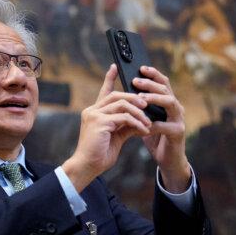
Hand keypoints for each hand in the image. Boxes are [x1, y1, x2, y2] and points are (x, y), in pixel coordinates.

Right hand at [62, 65, 151, 191]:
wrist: (87, 167)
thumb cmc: (100, 154)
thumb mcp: (117, 136)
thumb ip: (126, 125)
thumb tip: (141, 119)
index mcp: (94, 112)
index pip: (104, 91)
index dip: (109, 78)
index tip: (114, 67)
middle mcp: (92, 111)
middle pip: (116, 95)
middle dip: (134, 98)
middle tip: (147, 104)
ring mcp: (94, 115)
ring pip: (121, 104)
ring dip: (138, 111)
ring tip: (148, 121)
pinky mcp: (99, 123)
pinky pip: (123, 117)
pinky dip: (136, 122)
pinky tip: (143, 129)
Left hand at [132, 65, 189, 191]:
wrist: (168, 160)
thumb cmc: (155, 138)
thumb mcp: (145, 120)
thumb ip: (139, 108)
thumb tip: (123, 94)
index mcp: (168, 102)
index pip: (163, 83)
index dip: (153, 74)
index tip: (140, 67)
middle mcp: (176, 108)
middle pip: (166, 89)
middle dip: (150, 83)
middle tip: (135, 81)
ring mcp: (179, 119)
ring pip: (170, 102)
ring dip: (155, 98)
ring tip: (140, 97)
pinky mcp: (178, 133)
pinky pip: (166, 126)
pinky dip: (154, 125)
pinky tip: (143, 125)